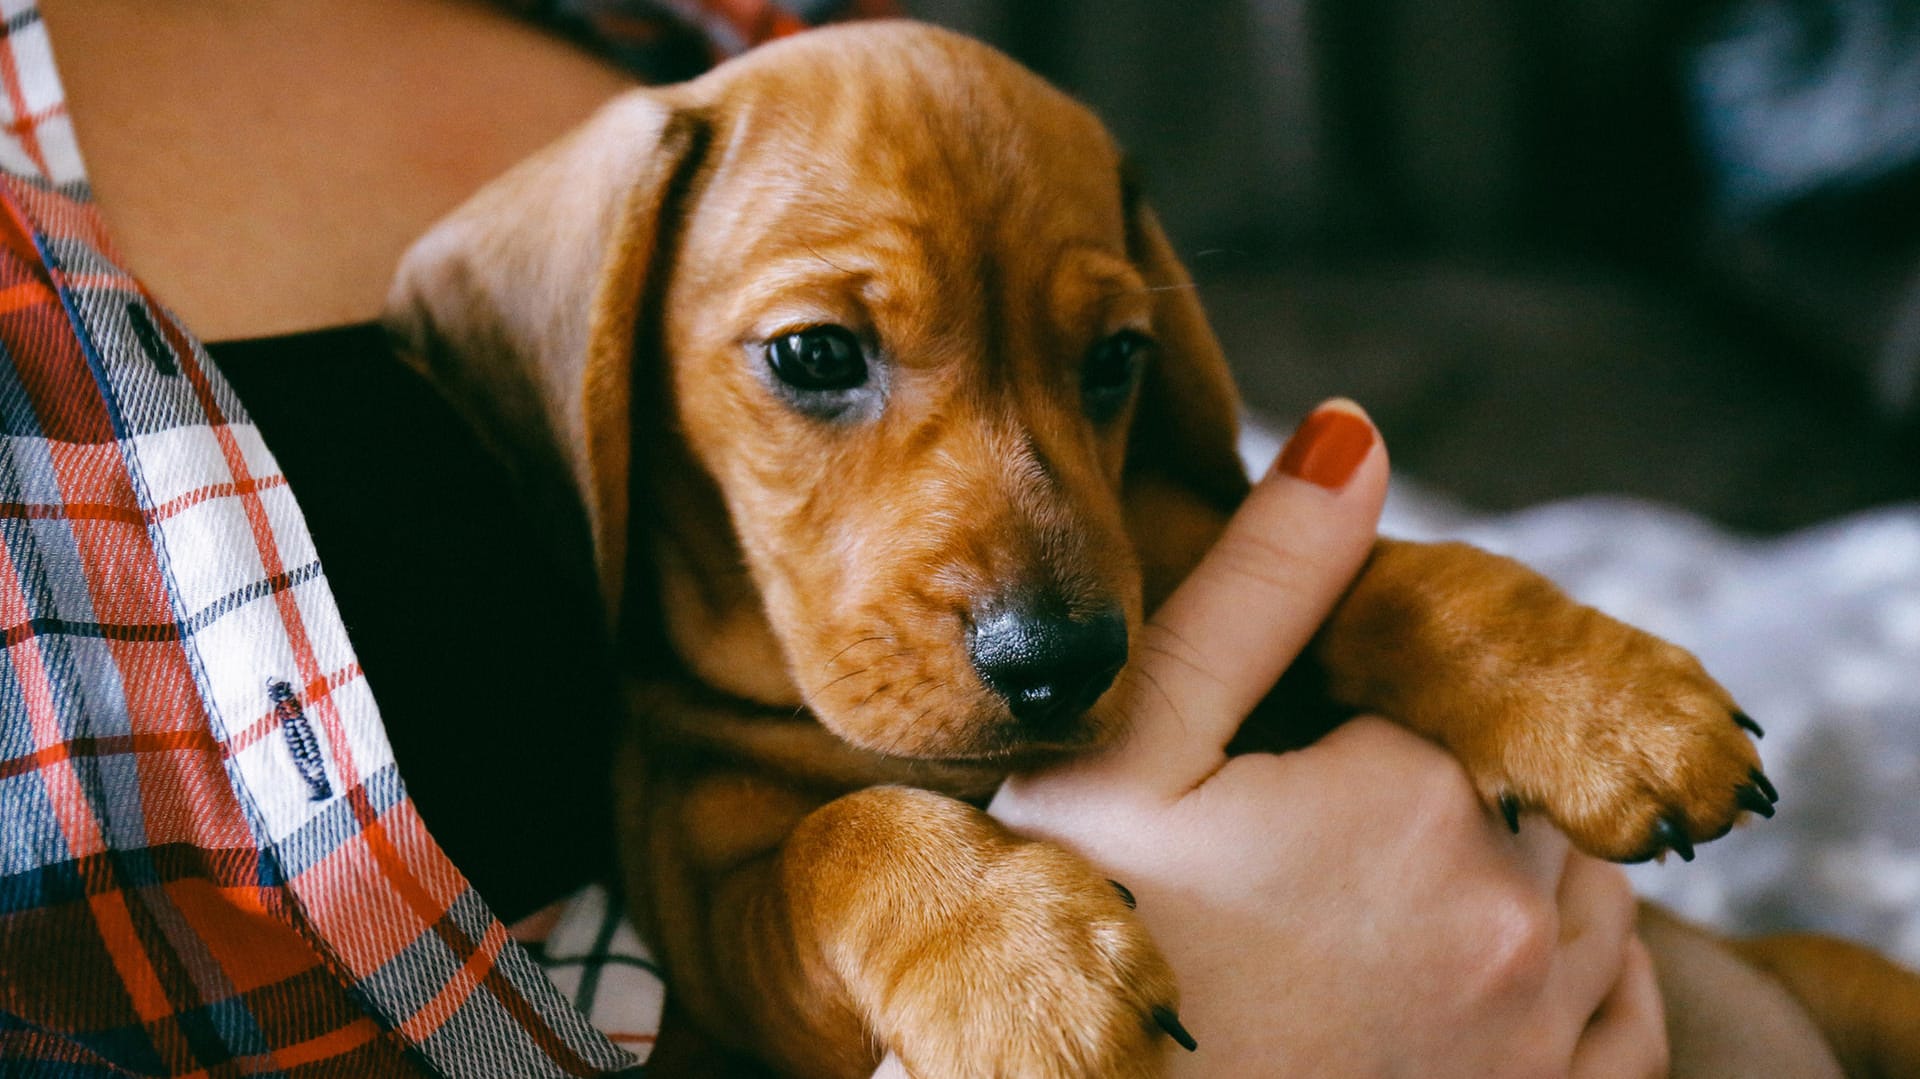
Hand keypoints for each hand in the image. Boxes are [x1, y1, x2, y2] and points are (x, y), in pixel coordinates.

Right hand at [987, 400, 1667, 1076]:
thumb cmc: (1083, 936)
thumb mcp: (1133, 746)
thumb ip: (1255, 586)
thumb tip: (1358, 433)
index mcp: (1416, 796)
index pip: (1449, 688)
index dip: (1362, 711)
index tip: (1276, 771)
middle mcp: (1510, 912)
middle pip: (1520, 784)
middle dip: (1438, 785)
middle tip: (1310, 840)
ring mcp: (1537, 1030)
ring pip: (1588, 887)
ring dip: (1522, 864)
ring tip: (1388, 892)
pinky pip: (1622, 1017)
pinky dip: (1591, 973)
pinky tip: (1508, 968)